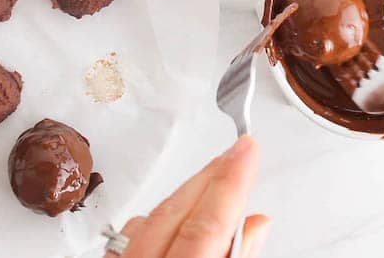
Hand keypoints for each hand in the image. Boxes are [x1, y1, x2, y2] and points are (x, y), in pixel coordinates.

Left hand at [105, 135, 269, 257]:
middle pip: (174, 213)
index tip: (247, 149)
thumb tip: (255, 224)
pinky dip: (156, 219)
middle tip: (238, 151)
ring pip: (149, 220)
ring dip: (185, 195)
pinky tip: (175, 213)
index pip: (207, 226)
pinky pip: (128, 235)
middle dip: (211, 178)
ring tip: (216, 177)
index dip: (230, 184)